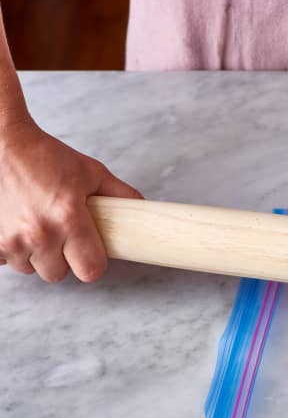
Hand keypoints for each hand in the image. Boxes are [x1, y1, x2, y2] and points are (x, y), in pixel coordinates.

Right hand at [0, 116, 142, 281]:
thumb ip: (120, 194)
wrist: (0, 143)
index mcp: (68, 220)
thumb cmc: (43, 156)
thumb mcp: (91, 172)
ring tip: (37, 226)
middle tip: (61, 235)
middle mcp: (38, 234)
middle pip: (58, 274)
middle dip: (62, 259)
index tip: (90, 252)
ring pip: (30, 269)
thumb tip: (142, 209)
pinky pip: (5, 261)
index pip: (90, 270)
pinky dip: (11, 250)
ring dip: (35, 255)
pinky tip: (17, 228)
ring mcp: (9, 240)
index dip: (92, 263)